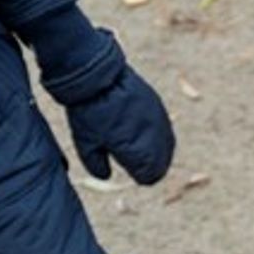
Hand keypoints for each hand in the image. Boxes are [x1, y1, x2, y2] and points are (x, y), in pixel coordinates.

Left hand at [64, 66, 175, 184]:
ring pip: (166, 145)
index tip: (134, 174)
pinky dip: (157, 135)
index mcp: (138, 149)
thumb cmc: (90, 112)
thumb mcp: (86, 144)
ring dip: (157, 151)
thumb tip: (106, 176)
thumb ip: (97, 165)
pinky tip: (144, 133)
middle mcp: (155, 136)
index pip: (150, 175)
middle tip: (139, 167)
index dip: (142, 176)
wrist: (99, 77)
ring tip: (142, 152)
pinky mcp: (158, 106)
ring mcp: (159, 120)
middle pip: (162, 162)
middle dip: (152, 167)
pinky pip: (164, 128)